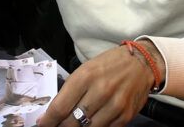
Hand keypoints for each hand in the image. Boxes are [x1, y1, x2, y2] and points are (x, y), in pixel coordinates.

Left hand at [38, 43, 159, 126]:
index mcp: (85, 76)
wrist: (141, 63)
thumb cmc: (108, 65)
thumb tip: (54, 112)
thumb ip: (71, 90)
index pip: (60, 107)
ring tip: (72, 126)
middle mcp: (100, 91)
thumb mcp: (85, 70)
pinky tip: (91, 125)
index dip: (48, 121)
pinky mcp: (126, 115)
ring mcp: (115, 105)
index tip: (42, 125)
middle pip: (72, 122)